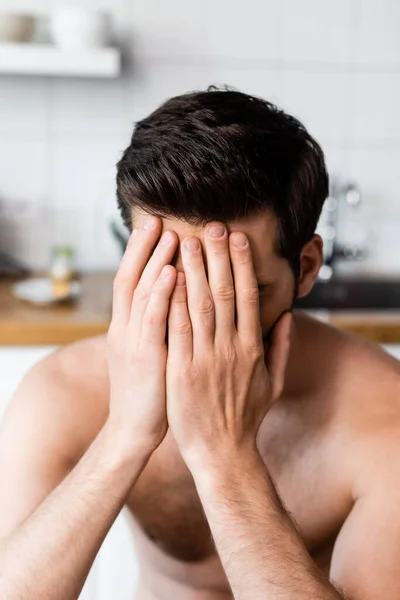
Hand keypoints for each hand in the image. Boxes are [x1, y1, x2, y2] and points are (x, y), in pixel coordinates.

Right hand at [106, 216, 178, 454]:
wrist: (133, 431)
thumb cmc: (149, 391)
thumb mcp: (147, 353)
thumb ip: (155, 326)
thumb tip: (173, 302)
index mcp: (127, 327)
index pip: (132, 280)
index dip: (142, 253)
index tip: (157, 227)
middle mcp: (125, 328)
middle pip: (132, 278)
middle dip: (145, 248)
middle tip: (159, 218)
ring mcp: (134, 342)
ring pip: (141, 292)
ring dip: (154, 261)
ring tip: (169, 232)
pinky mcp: (146, 358)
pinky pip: (154, 320)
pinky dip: (160, 294)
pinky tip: (170, 271)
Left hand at [166, 222, 291, 467]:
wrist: (223, 452)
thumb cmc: (246, 417)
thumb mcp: (273, 382)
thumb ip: (281, 347)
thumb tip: (286, 316)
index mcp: (252, 347)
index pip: (247, 296)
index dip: (242, 265)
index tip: (237, 239)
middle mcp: (231, 348)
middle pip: (223, 293)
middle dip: (217, 257)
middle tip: (210, 227)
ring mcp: (205, 359)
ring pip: (199, 306)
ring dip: (192, 271)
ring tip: (186, 242)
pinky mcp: (182, 372)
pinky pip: (177, 331)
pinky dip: (173, 303)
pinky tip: (167, 280)